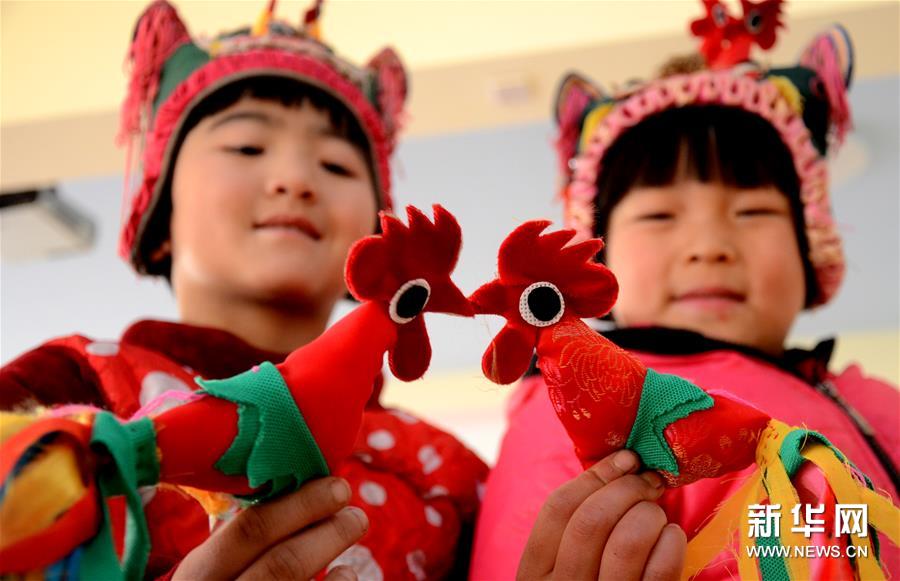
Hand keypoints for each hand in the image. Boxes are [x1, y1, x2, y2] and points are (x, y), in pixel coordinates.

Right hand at [174, 477, 367, 580]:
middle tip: (356, 513)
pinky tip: (344, 574)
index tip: (334, 486)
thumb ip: (235, 540)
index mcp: (196, 576)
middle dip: (327, 532)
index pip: (248, 531)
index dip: (298, 504)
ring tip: (352, 537)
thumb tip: (292, 489)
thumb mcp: (209, 570)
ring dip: (333, 558)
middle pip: (282, 564)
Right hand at [518, 450, 685, 580]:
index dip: (595, 476)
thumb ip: (575, 530)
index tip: (625, 459)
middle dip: (627, 489)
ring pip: (628, 540)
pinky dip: (673, 542)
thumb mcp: (564, 568)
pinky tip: (672, 538)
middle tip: (649, 481)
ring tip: (657, 515)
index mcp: (534, 574)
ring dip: (651, 514)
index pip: (557, 509)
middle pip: (592, 519)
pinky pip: (661, 569)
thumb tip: (619, 464)